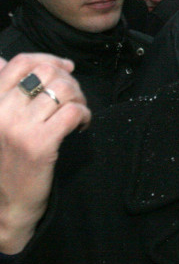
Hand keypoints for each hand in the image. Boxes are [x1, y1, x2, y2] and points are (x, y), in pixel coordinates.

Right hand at [0, 54, 89, 253]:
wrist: (6, 204)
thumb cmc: (6, 160)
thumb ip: (1, 92)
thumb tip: (3, 59)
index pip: (20, 62)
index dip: (49, 59)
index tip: (65, 67)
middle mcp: (1, 111)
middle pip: (47, 72)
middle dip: (69, 79)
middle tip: (74, 97)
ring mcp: (20, 127)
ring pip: (64, 89)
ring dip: (80, 97)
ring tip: (78, 112)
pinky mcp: (40, 144)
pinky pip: (74, 111)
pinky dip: (85, 114)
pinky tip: (81, 125)